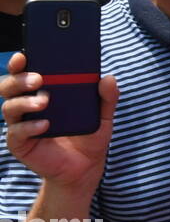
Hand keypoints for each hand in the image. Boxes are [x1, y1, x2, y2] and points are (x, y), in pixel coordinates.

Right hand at [1, 52, 117, 195]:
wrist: (85, 168)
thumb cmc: (89, 137)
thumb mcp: (103, 116)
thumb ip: (106, 98)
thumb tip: (108, 78)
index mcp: (43, 92)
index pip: (25, 72)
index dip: (21, 61)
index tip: (26, 54)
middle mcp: (27, 105)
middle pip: (10, 86)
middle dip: (20, 79)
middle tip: (39, 78)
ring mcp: (21, 124)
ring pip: (9, 107)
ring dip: (25, 101)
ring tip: (44, 101)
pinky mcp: (20, 144)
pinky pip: (16, 132)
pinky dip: (30, 127)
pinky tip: (45, 125)